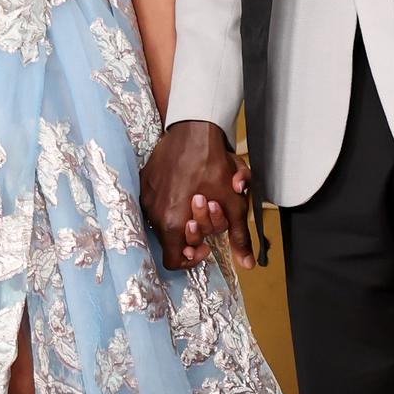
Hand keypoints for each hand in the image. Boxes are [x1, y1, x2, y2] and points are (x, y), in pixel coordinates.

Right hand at [140, 120, 253, 272]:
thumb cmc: (212, 164)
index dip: (191, 259)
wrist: (194, 129)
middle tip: (206, 217)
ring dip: (181, 217)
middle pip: (170, 240)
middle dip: (192, 233)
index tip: (205, 245)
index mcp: (172, 223)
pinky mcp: (145, 182)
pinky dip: (170, 203)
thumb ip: (239, 236)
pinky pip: (155, 203)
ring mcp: (147, 197)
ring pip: (162, 222)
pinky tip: (186, 188)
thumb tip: (248, 264)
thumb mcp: (233, 204)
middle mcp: (154, 213)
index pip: (173, 261)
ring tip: (198, 199)